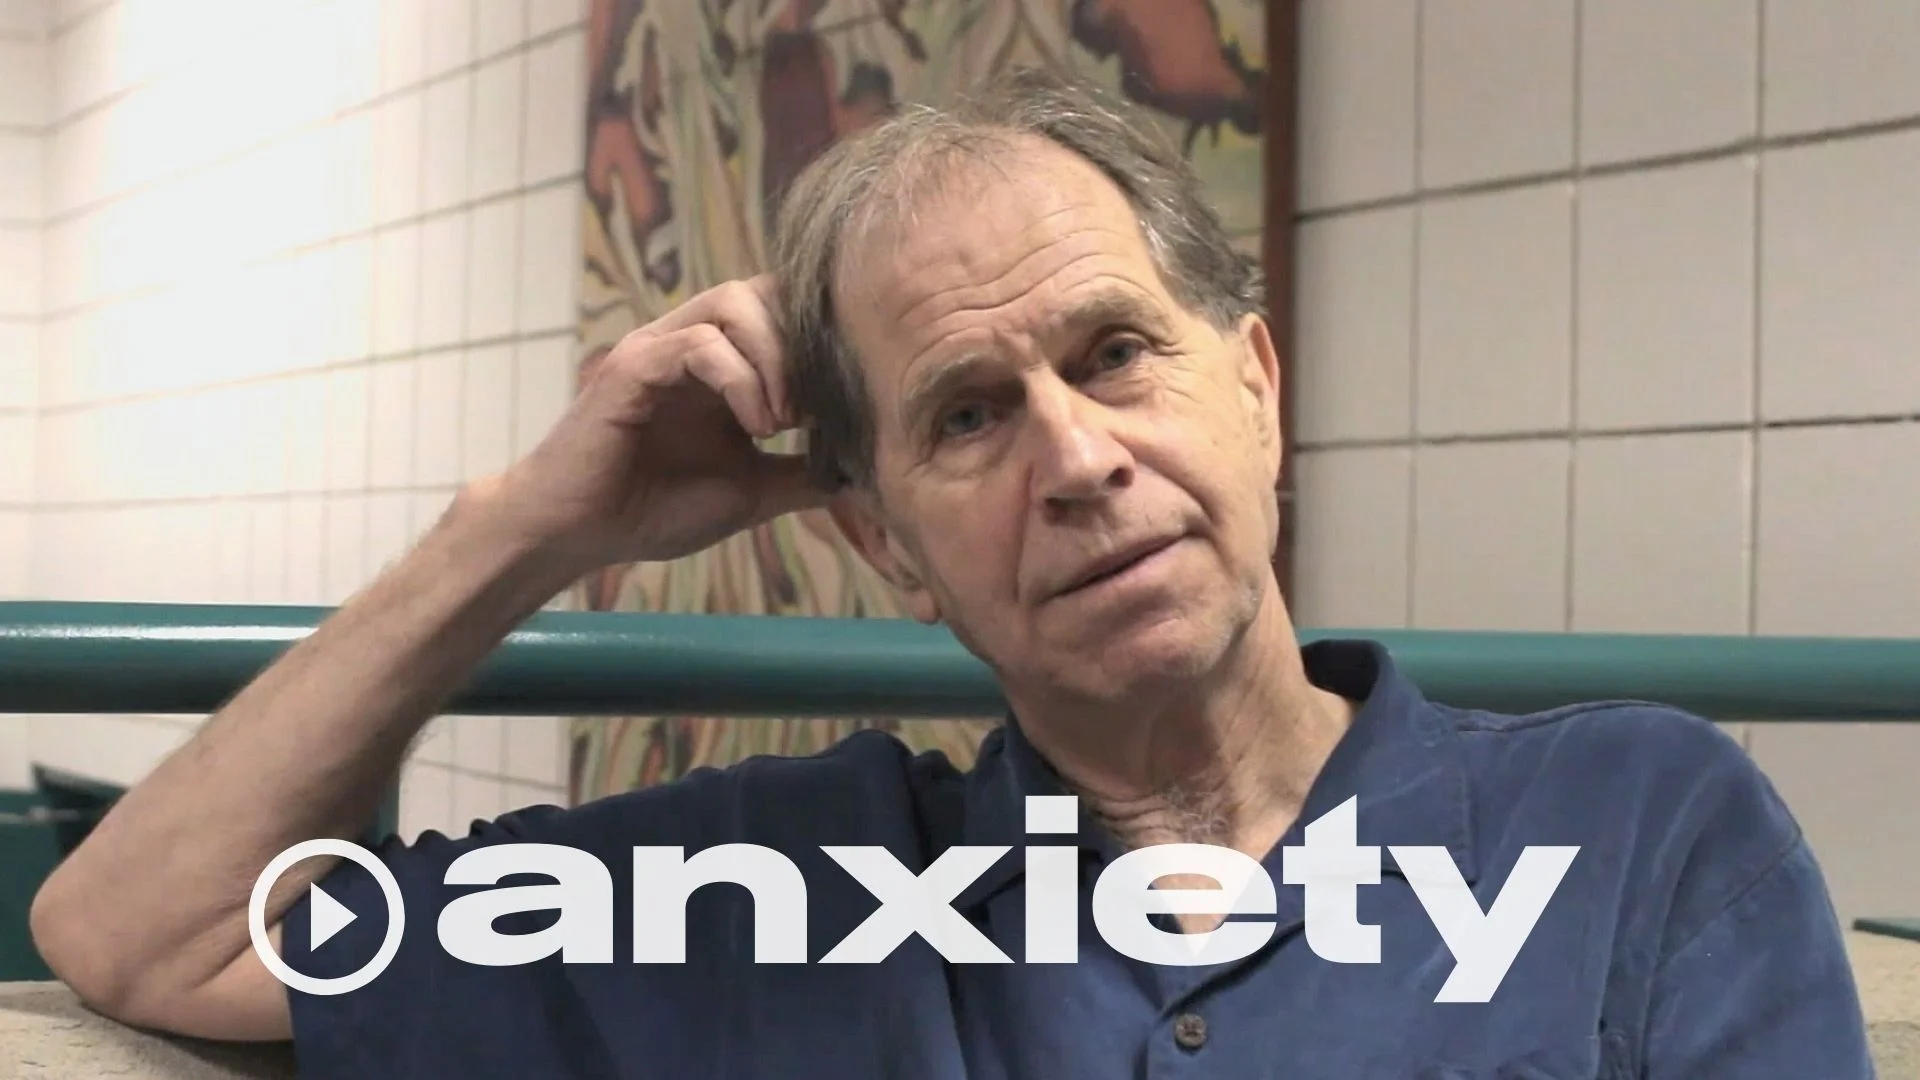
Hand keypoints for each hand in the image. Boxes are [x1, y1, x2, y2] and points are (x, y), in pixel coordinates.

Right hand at [484, 274, 825, 571]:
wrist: (577, 534)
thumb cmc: (652, 509)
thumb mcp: (750, 492)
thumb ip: (801, 474)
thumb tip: (861, 473)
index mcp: (720, 365)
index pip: (781, 311)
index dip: (821, 340)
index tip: (844, 399)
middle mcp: (690, 343)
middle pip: (764, 290)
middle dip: (803, 343)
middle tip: (814, 411)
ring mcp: (659, 348)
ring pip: (732, 302)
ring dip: (775, 357)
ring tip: (784, 420)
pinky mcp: (632, 366)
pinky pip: (698, 343)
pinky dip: (740, 379)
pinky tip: (756, 427)